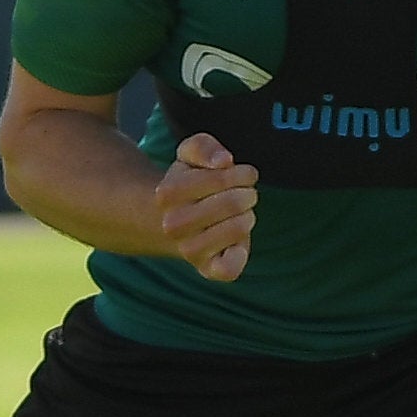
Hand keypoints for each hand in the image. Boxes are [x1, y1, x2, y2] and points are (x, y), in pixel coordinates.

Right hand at [157, 134, 257, 282]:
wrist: (172, 223)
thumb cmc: (189, 185)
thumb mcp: (189, 155)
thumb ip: (203, 147)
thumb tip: (223, 161)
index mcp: (167, 193)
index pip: (222, 178)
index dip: (242, 173)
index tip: (244, 175)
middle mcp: (173, 225)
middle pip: (234, 202)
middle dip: (248, 194)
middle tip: (246, 195)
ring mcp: (189, 250)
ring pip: (238, 229)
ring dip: (248, 217)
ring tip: (241, 214)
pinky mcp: (206, 269)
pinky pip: (229, 268)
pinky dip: (240, 253)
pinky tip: (237, 243)